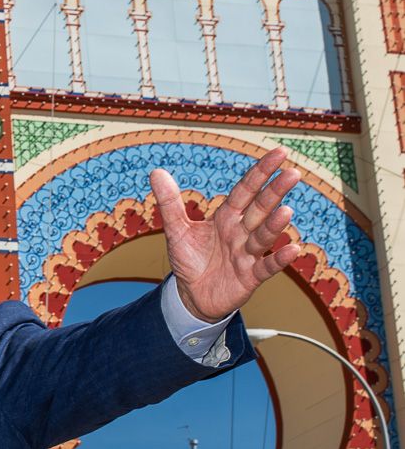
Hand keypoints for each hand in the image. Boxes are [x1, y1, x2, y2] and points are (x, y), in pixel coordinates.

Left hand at [152, 146, 302, 322]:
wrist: (192, 295)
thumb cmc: (190, 260)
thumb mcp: (177, 230)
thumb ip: (170, 203)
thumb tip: (156, 171)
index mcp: (226, 217)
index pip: (245, 190)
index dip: (260, 172)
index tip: (280, 153)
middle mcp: (241, 232)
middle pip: (260, 209)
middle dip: (274, 193)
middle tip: (293, 174)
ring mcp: (248, 253)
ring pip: (263, 236)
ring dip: (275, 225)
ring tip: (286, 211)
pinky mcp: (250, 276)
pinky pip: (266, 267)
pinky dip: (278, 259)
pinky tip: (292, 249)